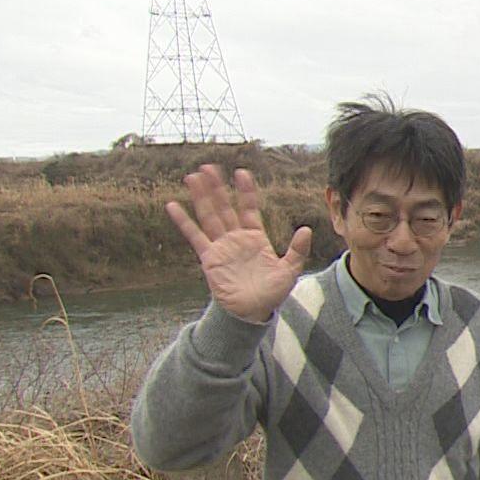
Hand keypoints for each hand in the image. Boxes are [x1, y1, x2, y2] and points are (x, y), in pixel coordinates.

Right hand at [166, 164, 312, 322]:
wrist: (253, 312)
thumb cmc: (272, 293)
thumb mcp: (289, 270)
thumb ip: (297, 250)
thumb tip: (306, 229)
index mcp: (255, 237)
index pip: (249, 208)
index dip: (245, 191)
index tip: (241, 172)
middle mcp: (236, 238)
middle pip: (225, 207)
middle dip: (217, 187)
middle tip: (209, 166)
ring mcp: (221, 246)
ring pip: (209, 215)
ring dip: (201, 196)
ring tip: (193, 177)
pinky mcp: (209, 258)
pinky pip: (194, 236)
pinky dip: (183, 221)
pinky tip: (173, 205)